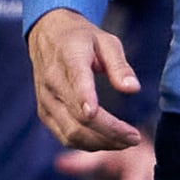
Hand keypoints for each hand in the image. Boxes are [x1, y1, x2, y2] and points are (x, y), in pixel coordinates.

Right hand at [29, 8, 145, 151]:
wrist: (47, 35)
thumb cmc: (82, 38)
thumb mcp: (106, 41)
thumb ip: (119, 65)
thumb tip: (133, 89)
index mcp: (69, 59)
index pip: (76, 82)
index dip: (85, 99)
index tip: (96, 114)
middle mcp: (53, 83)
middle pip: (78, 118)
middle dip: (108, 132)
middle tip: (135, 138)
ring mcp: (46, 101)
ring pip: (71, 133)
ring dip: (100, 143)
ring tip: (125, 142)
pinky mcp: (44, 113)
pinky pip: (64, 136)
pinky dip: (87, 144)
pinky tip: (108, 142)